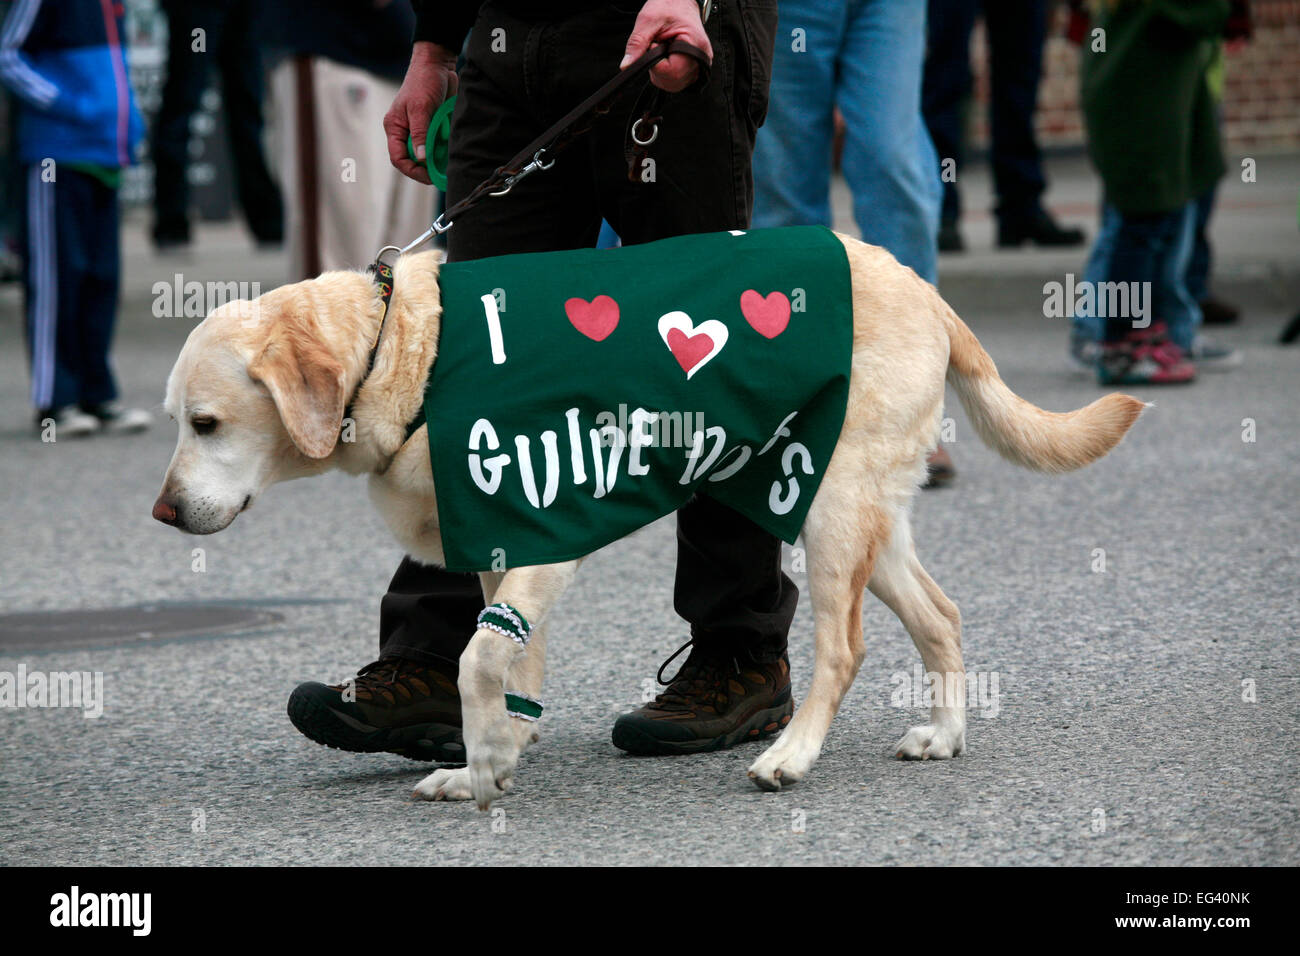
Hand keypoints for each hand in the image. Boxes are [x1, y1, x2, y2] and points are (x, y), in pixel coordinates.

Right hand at [384, 41, 458, 184]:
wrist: (439, 65)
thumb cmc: (424, 81)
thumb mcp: (421, 108)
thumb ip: (420, 133)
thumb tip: (420, 158)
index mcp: (395, 127)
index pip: (398, 158)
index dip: (412, 171)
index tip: (429, 176)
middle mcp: (405, 132)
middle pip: (412, 160)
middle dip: (426, 168)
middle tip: (442, 173)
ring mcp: (420, 131)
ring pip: (426, 155)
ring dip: (437, 160)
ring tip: (448, 163)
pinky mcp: (433, 128)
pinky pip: (437, 146)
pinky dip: (444, 151)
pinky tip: (451, 152)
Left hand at [620, 0, 712, 92]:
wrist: (681, 1)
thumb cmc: (669, 5)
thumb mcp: (648, 20)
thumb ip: (637, 43)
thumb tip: (626, 66)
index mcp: (695, 46)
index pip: (672, 71)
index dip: (655, 64)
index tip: (652, 45)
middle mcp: (702, 59)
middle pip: (673, 81)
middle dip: (656, 70)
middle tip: (655, 47)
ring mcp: (699, 66)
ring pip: (673, 85)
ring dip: (660, 72)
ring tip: (661, 50)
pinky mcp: (694, 70)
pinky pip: (676, 82)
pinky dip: (665, 74)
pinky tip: (665, 58)